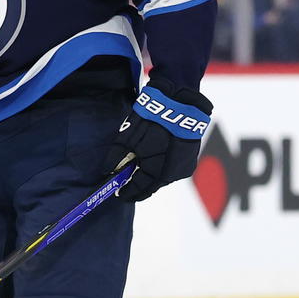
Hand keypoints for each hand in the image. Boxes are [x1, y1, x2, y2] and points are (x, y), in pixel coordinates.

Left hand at [105, 74, 212, 201]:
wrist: (179, 101)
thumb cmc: (151, 119)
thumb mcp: (127, 137)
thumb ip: (116, 157)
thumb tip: (107, 171)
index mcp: (159, 170)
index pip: (142, 188)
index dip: (129, 192)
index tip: (119, 195)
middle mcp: (175, 172)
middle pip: (154, 184)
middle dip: (140, 186)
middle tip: (127, 188)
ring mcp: (185, 164)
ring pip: (164, 177)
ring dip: (151, 177)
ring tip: (137, 176)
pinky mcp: (191, 156)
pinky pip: (172, 168)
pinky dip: (161, 168)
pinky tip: (152, 165)